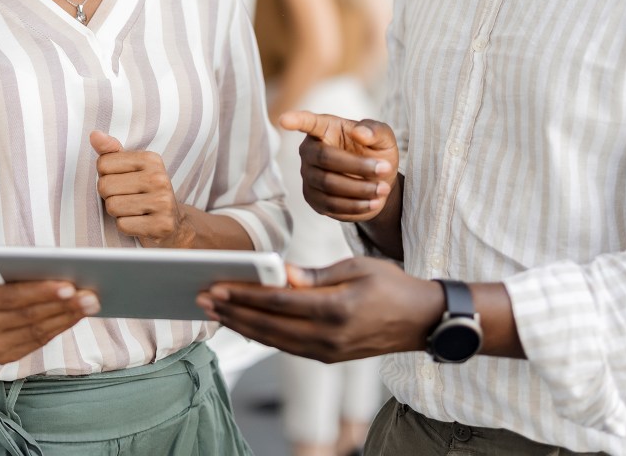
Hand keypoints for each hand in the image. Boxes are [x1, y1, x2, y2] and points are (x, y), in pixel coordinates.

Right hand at [0, 265, 98, 363]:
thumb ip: (1, 261)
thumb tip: (40, 259)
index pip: (12, 297)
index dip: (42, 292)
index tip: (70, 285)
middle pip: (28, 317)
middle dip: (63, 306)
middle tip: (91, 296)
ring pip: (36, 332)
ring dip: (67, 318)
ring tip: (90, 304)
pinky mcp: (1, 358)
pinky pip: (36, 343)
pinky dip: (58, 328)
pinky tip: (75, 316)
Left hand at [90, 131, 190, 247]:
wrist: (173, 223)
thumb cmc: (145, 192)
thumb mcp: (131, 168)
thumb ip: (111, 151)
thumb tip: (94, 135)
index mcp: (151, 159)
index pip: (103, 164)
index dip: (106, 176)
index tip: (122, 182)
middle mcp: (159, 178)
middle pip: (105, 186)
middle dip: (109, 196)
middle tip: (126, 198)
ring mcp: (163, 202)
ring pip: (112, 206)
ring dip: (117, 212)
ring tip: (133, 210)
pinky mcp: (162, 225)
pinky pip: (123, 225)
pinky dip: (126, 227)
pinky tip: (139, 222)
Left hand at [197, 257, 440, 362]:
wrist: (423, 321)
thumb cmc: (392, 285)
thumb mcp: (356, 268)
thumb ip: (315, 275)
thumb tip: (279, 275)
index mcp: (336, 309)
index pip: (277, 302)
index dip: (243, 295)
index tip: (216, 287)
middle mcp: (329, 337)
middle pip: (268, 326)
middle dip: (232, 313)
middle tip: (202, 300)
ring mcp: (328, 352)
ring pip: (273, 341)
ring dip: (241, 327)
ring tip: (216, 313)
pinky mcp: (329, 357)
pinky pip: (287, 348)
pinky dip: (262, 336)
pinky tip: (244, 325)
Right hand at [282, 111, 396, 221]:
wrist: (378, 183)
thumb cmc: (376, 152)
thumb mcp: (384, 138)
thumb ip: (375, 131)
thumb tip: (360, 133)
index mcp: (325, 129)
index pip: (308, 122)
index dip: (296, 121)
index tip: (285, 120)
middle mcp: (310, 151)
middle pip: (325, 158)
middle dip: (357, 165)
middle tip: (385, 169)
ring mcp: (308, 176)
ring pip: (328, 184)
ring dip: (360, 189)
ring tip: (383, 189)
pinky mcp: (313, 199)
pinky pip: (331, 205)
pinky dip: (355, 205)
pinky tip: (373, 202)